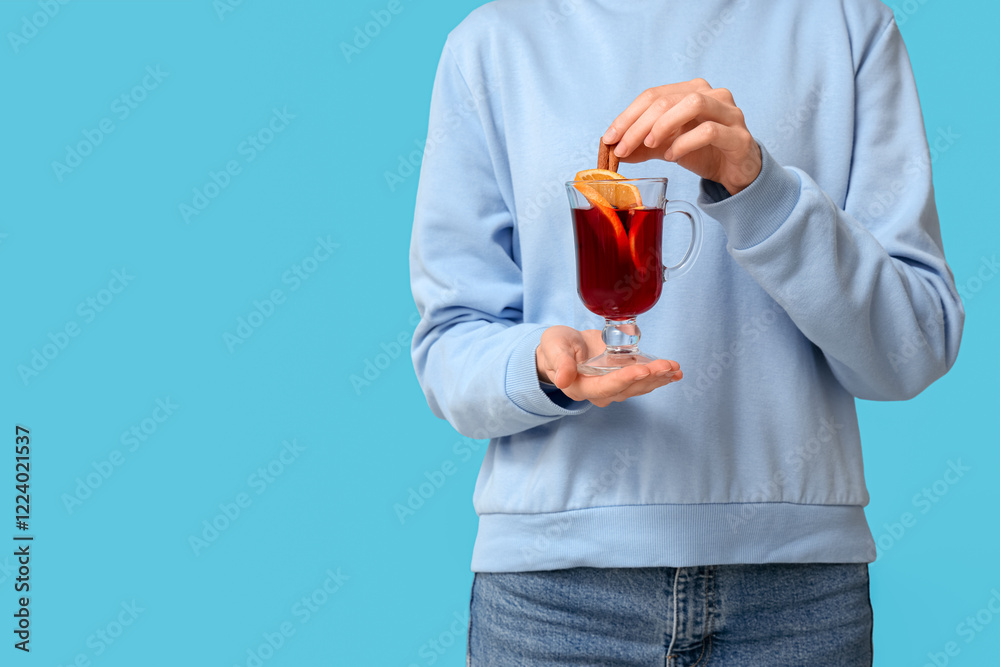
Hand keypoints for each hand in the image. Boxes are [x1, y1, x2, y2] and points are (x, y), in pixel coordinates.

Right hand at [535, 326, 681, 407]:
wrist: (563, 348)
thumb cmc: (556, 346)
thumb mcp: (553, 347)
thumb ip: (559, 361)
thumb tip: (563, 380)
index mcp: (580, 387)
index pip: (605, 387)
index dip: (625, 379)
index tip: (642, 369)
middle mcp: (599, 392)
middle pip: (627, 389)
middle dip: (649, 377)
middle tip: (667, 366)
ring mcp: (612, 388)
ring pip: (638, 387)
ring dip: (658, 378)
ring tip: (674, 368)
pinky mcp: (623, 380)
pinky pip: (642, 381)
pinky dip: (659, 377)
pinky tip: (674, 371)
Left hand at [601, 78, 761, 195]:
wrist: (737, 171)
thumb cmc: (703, 152)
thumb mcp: (667, 146)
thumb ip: (642, 145)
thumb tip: (612, 148)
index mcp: (691, 91)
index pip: (652, 95)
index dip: (627, 116)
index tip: (609, 138)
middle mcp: (712, 95)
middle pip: (667, 99)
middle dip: (638, 125)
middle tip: (622, 148)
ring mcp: (729, 112)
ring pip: (693, 104)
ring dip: (664, 125)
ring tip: (648, 145)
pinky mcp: (739, 135)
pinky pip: (709, 131)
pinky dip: (685, 142)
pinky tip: (672, 155)